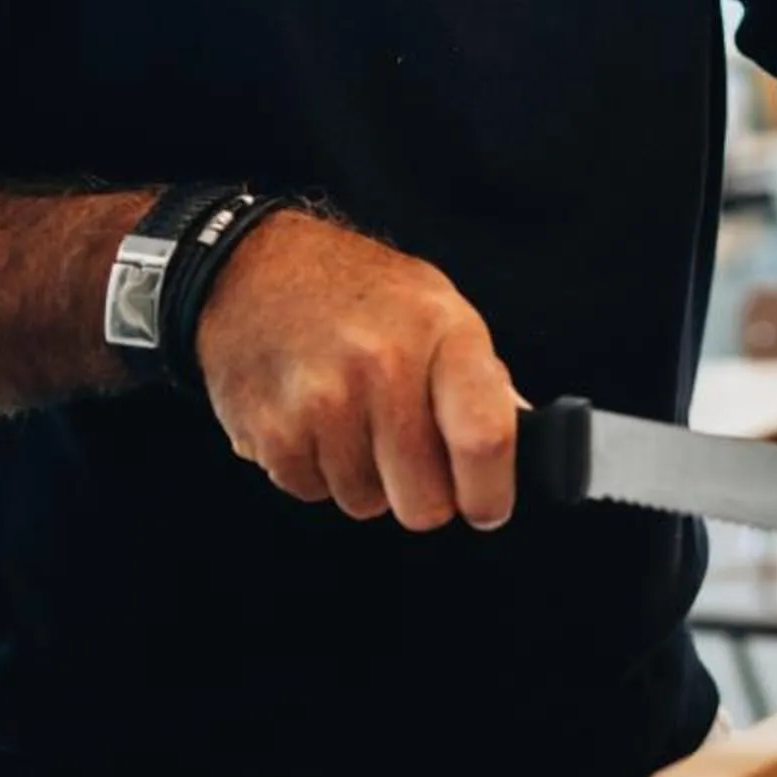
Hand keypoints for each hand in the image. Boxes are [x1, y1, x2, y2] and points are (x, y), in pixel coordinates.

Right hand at [195, 213, 519, 530]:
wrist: (253, 269)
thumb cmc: (357, 292)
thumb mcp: (435, 306)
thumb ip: (479, 376)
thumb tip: (523, 438)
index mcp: (440, 331)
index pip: (484, 436)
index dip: (491, 491)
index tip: (488, 507)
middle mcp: (384, 365)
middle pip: (424, 500)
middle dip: (423, 494)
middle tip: (410, 456)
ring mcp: (324, 400)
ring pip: (367, 504)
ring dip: (365, 478)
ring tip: (352, 418)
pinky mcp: (273, 431)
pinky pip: (313, 493)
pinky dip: (315, 470)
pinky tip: (312, 420)